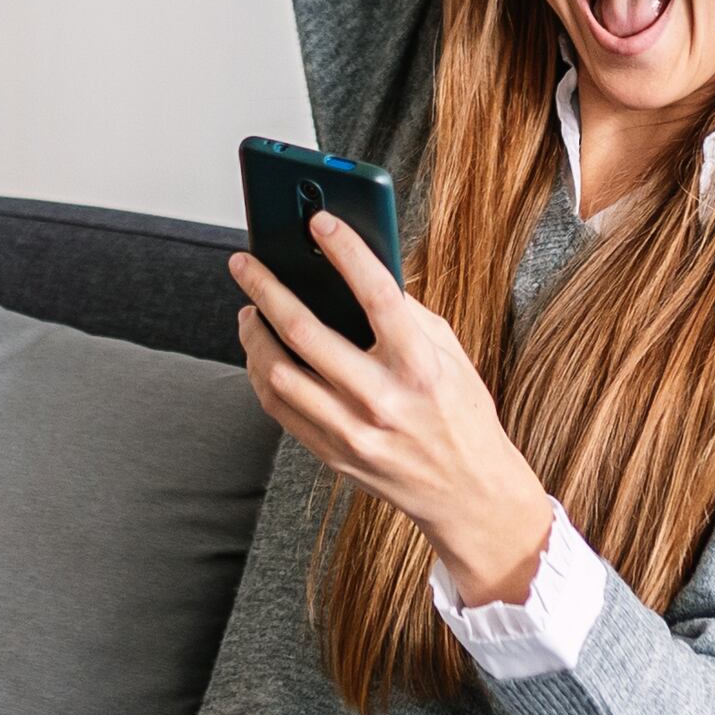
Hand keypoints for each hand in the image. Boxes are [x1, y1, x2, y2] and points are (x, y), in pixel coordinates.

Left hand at [229, 215, 557, 606]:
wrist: (469, 493)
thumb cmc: (461, 411)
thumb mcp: (451, 354)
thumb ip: (406, 314)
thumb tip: (354, 269)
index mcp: (421, 366)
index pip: (376, 294)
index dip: (345, 251)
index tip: (318, 221)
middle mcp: (383, 399)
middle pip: (304, 332)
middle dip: (266, 288)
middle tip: (245, 263)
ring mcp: (353, 432)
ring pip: (278, 373)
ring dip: (253, 334)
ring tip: (249, 309)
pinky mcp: (333, 455)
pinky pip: (279, 408)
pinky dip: (261, 373)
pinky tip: (260, 351)